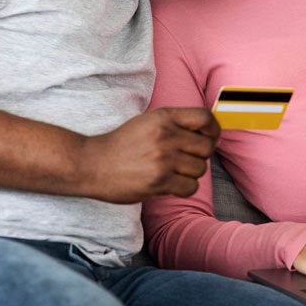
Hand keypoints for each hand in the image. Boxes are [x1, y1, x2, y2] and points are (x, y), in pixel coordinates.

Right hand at [78, 107, 219, 203]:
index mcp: (164, 117)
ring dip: (191, 173)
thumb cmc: (122, 144)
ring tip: (173, 172)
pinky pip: (190, 187)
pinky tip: (171, 184)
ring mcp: (163, 159)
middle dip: (200, 156)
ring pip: (200, 169)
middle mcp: (166, 135)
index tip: (210, 138)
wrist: (92, 164)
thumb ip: (175, 123)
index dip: (213, 130)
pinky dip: (184, 188)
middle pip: (207, 147)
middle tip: (186, 160)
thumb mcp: (147, 122)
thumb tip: (210, 135)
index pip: (205, 118)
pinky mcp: (159, 181)